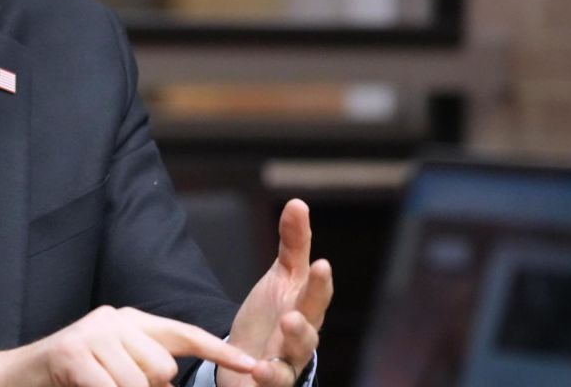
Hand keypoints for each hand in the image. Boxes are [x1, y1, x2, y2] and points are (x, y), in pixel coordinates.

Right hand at [0, 306, 259, 386]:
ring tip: (93, 386)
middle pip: (163, 370)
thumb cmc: (67, 382)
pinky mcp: (72, 354)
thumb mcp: (112, 370)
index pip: (183, 335)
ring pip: (140, 383)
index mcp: (128, 321)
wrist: (10, 380)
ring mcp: (91, 334)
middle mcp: (113, 319)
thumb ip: (143, 369)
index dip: (220, 353)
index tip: (254, 367)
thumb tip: (172, 379)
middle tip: (109, 385)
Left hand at [217, 199, 332, 386]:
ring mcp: (289, 362)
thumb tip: (297, 202)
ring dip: (294, 342)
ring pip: (296, 357)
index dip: (319, 281)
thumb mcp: (282, 276)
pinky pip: (275, 382)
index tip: (320, 264)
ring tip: (288, 325)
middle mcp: (302, 336)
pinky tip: (258, 370)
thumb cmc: (273, 313)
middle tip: (296, 308)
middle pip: (310, 326)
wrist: (250, 357)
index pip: (316, 292)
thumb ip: (292, 243)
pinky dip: (269, 377)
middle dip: (307, 317)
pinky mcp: (272, 382)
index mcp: (306, 306)